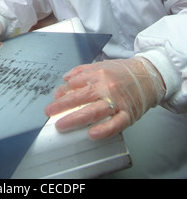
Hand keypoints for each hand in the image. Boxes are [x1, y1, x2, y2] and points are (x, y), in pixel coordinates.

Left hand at [44, 57, 165, 139]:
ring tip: (61, 124)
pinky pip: (115, 124)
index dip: (63, 91)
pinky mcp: (128, 114)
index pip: (76, 83)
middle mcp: (107, 86)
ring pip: (94, 111)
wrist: (149, 76)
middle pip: (81, 97)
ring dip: (75, 118)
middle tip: (49, 112)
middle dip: (62, 105)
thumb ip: (81, 71)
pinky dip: (103, 130)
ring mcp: (118, 101)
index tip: (54, 98)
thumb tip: (64, 79)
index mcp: (99, 73)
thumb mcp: (101, 65)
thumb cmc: (123, 72)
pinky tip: (91, 134)